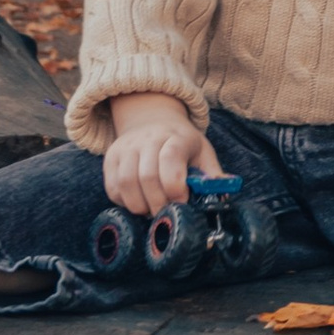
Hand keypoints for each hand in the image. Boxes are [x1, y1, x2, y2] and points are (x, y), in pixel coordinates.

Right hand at [102, 93, 222, 215]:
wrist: (153, 121)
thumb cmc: (183, 144)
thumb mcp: (203, 153)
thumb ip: (212, 175)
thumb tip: (223, 195)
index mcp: (176, 137)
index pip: (171, 159)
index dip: (175, 188)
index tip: (182, 203)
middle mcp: (148, 138)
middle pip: (147, 177)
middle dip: (158, 203)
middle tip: (167, 213)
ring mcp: (126, 146)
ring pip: (126, 183)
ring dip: (140, 205)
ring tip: (152, 210)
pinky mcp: (110, 157)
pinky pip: (112, 187)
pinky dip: (125, 202)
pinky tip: (139, 202)